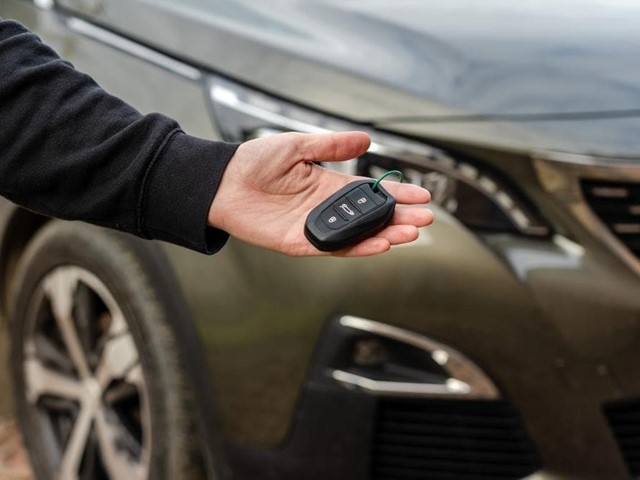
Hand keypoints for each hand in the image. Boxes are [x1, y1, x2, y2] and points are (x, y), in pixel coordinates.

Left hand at [208, 131, 432, 255]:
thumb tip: (366, 141)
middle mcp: (326, 208)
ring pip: (359, 235)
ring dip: (386, 235)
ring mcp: (316, 227)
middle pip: (372, 216)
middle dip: (400, 218)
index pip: (370, 192)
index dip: (396, 194)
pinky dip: (359, 247)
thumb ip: (331, 146)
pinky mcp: (302, 243)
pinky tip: (381, 243)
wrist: (223, 182)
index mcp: (328, 184)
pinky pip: (336, 248)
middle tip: (426, 219)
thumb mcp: (298, 145)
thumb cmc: (255, 162)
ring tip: (410, 232)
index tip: (422, 195)